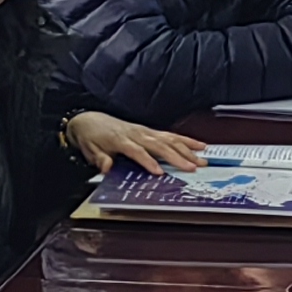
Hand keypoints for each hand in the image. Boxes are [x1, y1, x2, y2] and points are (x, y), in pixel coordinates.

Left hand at [74, 111, 202, 176]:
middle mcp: (137, 134)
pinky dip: (186, 140)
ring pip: (170, 139)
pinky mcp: (151, 131)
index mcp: (121, 140)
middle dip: (177, 157)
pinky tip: (200, 145)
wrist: (90, 120)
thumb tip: (106, 167)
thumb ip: (99, 159)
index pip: (138, 151)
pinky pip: (171, 135)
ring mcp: (146, 131)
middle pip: (160, 145)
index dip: (149, 162)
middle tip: (192, 167)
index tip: (160, 172)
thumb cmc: (91, 137)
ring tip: (202, 159)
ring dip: (187, 150)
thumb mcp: (90, 150)